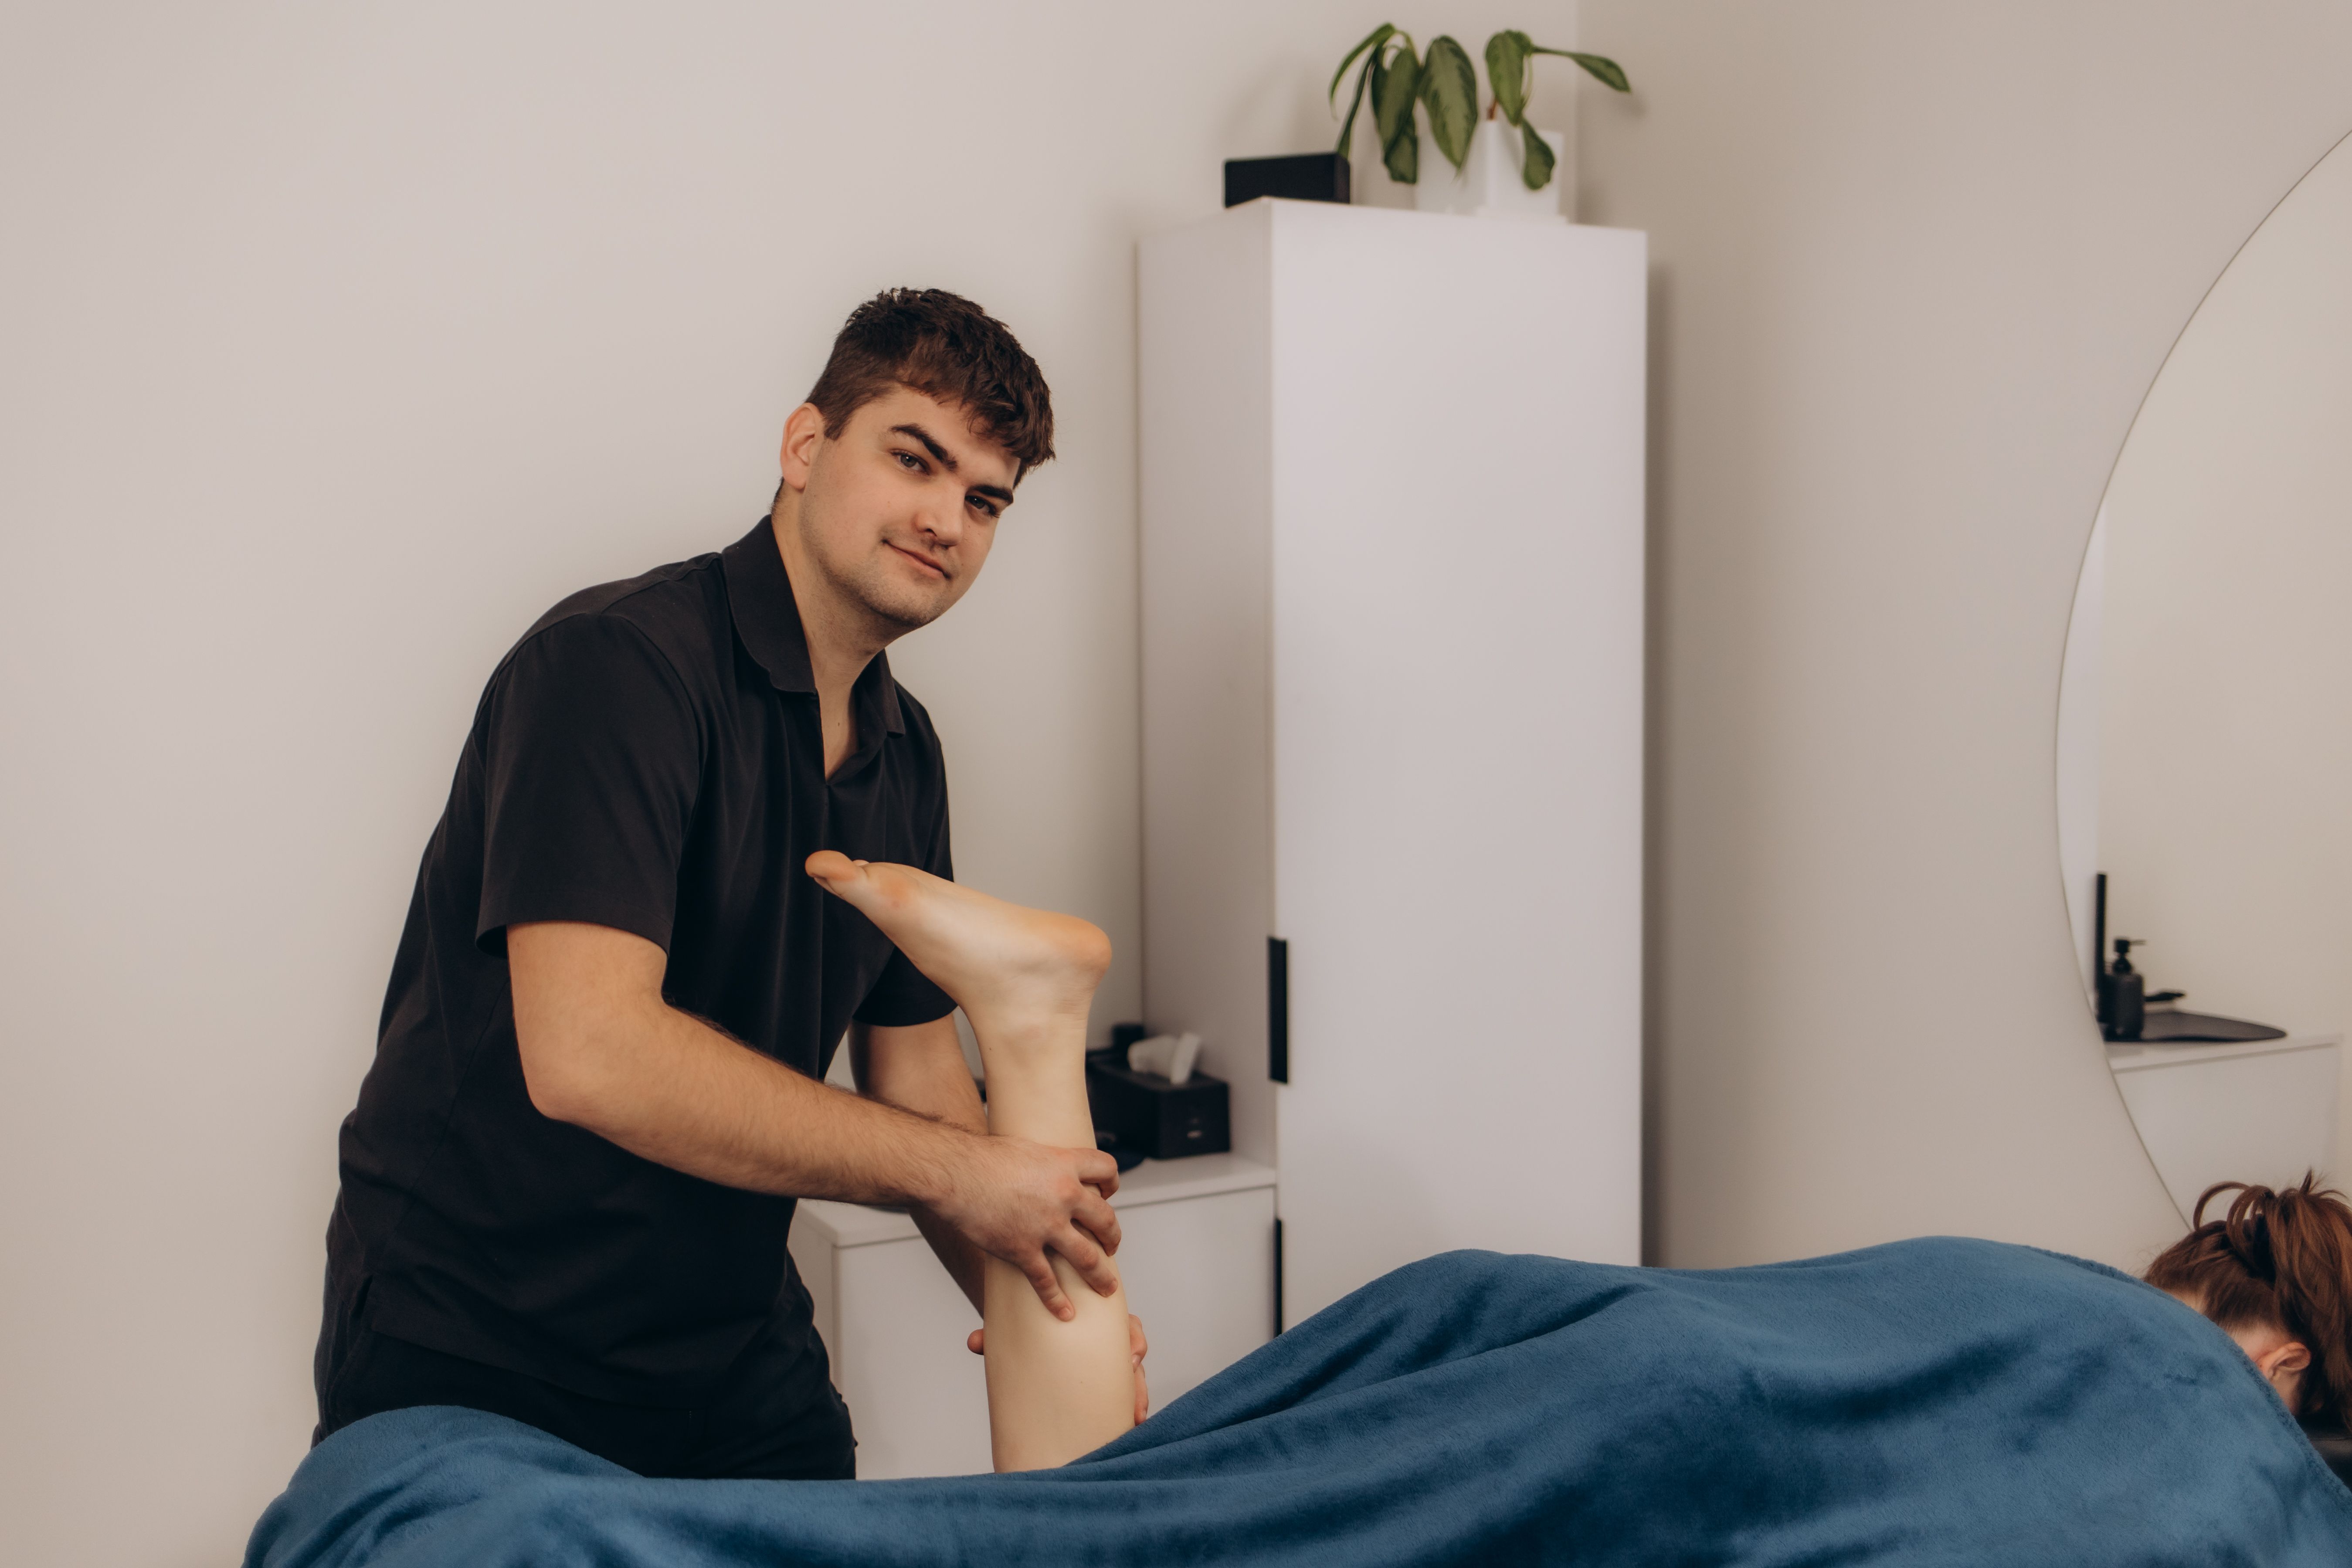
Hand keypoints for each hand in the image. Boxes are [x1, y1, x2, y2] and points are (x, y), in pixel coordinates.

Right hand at [925, 1132, 1122, 1319]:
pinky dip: (1057, 1300)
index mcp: (1065, 1165)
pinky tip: (1066, 1313)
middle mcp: (1064, 1195)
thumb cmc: (983, 1157)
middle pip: (1105, 1219)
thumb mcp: (1024, 1148)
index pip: (1107, 1169)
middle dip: (1112, 1236)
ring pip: (1087, 1257)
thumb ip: (1042, 1161)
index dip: (1113, 1182)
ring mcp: (1046, 1225)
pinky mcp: (1023, 1249)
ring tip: (1107, 1287)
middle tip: (1112, 1246)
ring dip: (1100, 1275)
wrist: (956, 1173)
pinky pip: (1046, 1281)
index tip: (1109, 1194)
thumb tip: (1043, 1166)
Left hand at [971, 1313, 1149, 1423]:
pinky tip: (1127, 1425)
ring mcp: (1106, 1357)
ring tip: (1134, 1421)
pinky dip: (1127, 1405)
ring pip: (1133, 1376)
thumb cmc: (1027, 1318)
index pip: (1126, 1324)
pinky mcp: (1101, 1376)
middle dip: (1139, 1382)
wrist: (1022, 1317)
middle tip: (1137, 1404)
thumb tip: (974, 1342)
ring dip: (1136, 1398)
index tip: (1132, 1360)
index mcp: (1095, 1318)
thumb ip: (996, 1334)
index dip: (1134, 1341)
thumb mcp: (1016, 1322)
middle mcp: (1106, 1337)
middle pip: (1134, 1355)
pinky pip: (1122, 1389)